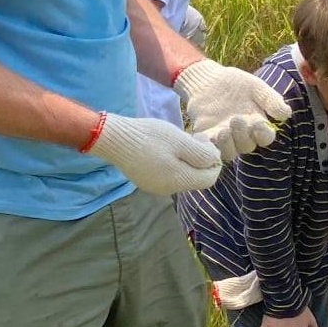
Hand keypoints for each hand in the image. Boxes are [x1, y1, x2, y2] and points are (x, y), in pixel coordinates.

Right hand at [84, 113, 221, 194]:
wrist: (114, 139)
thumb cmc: (150, 137)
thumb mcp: (180, 141)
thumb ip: (201, 154)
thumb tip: (214, 161)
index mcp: (180, 181)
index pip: (210, 178)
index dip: (213, 160)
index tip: (204, 141)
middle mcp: (170, 190)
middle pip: (196, 178)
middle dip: (200, 159)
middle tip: (192, 137)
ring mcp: (156, 187)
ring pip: (182, 176)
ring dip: (186, 160)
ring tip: (177, 141)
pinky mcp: (146, 181)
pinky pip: (168, 175)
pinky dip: (173, 163)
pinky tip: (163, 148)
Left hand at [173, 60, 291, 160]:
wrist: (208, 80)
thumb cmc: (235, 84)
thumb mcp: (256, 87)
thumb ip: (270, 100)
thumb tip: (286, 114)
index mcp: (257, 124)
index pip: (265, 137)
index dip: (263, 134)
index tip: (258, 123)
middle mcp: (242, 135)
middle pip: (247, 146)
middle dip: (243, 135)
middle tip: (236, 119)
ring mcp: (224, 138)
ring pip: (230, 152)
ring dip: (228, 145)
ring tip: (223, 131)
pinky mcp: (207, 137)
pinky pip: (210, 149)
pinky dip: (210, 146)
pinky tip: (210, 136)